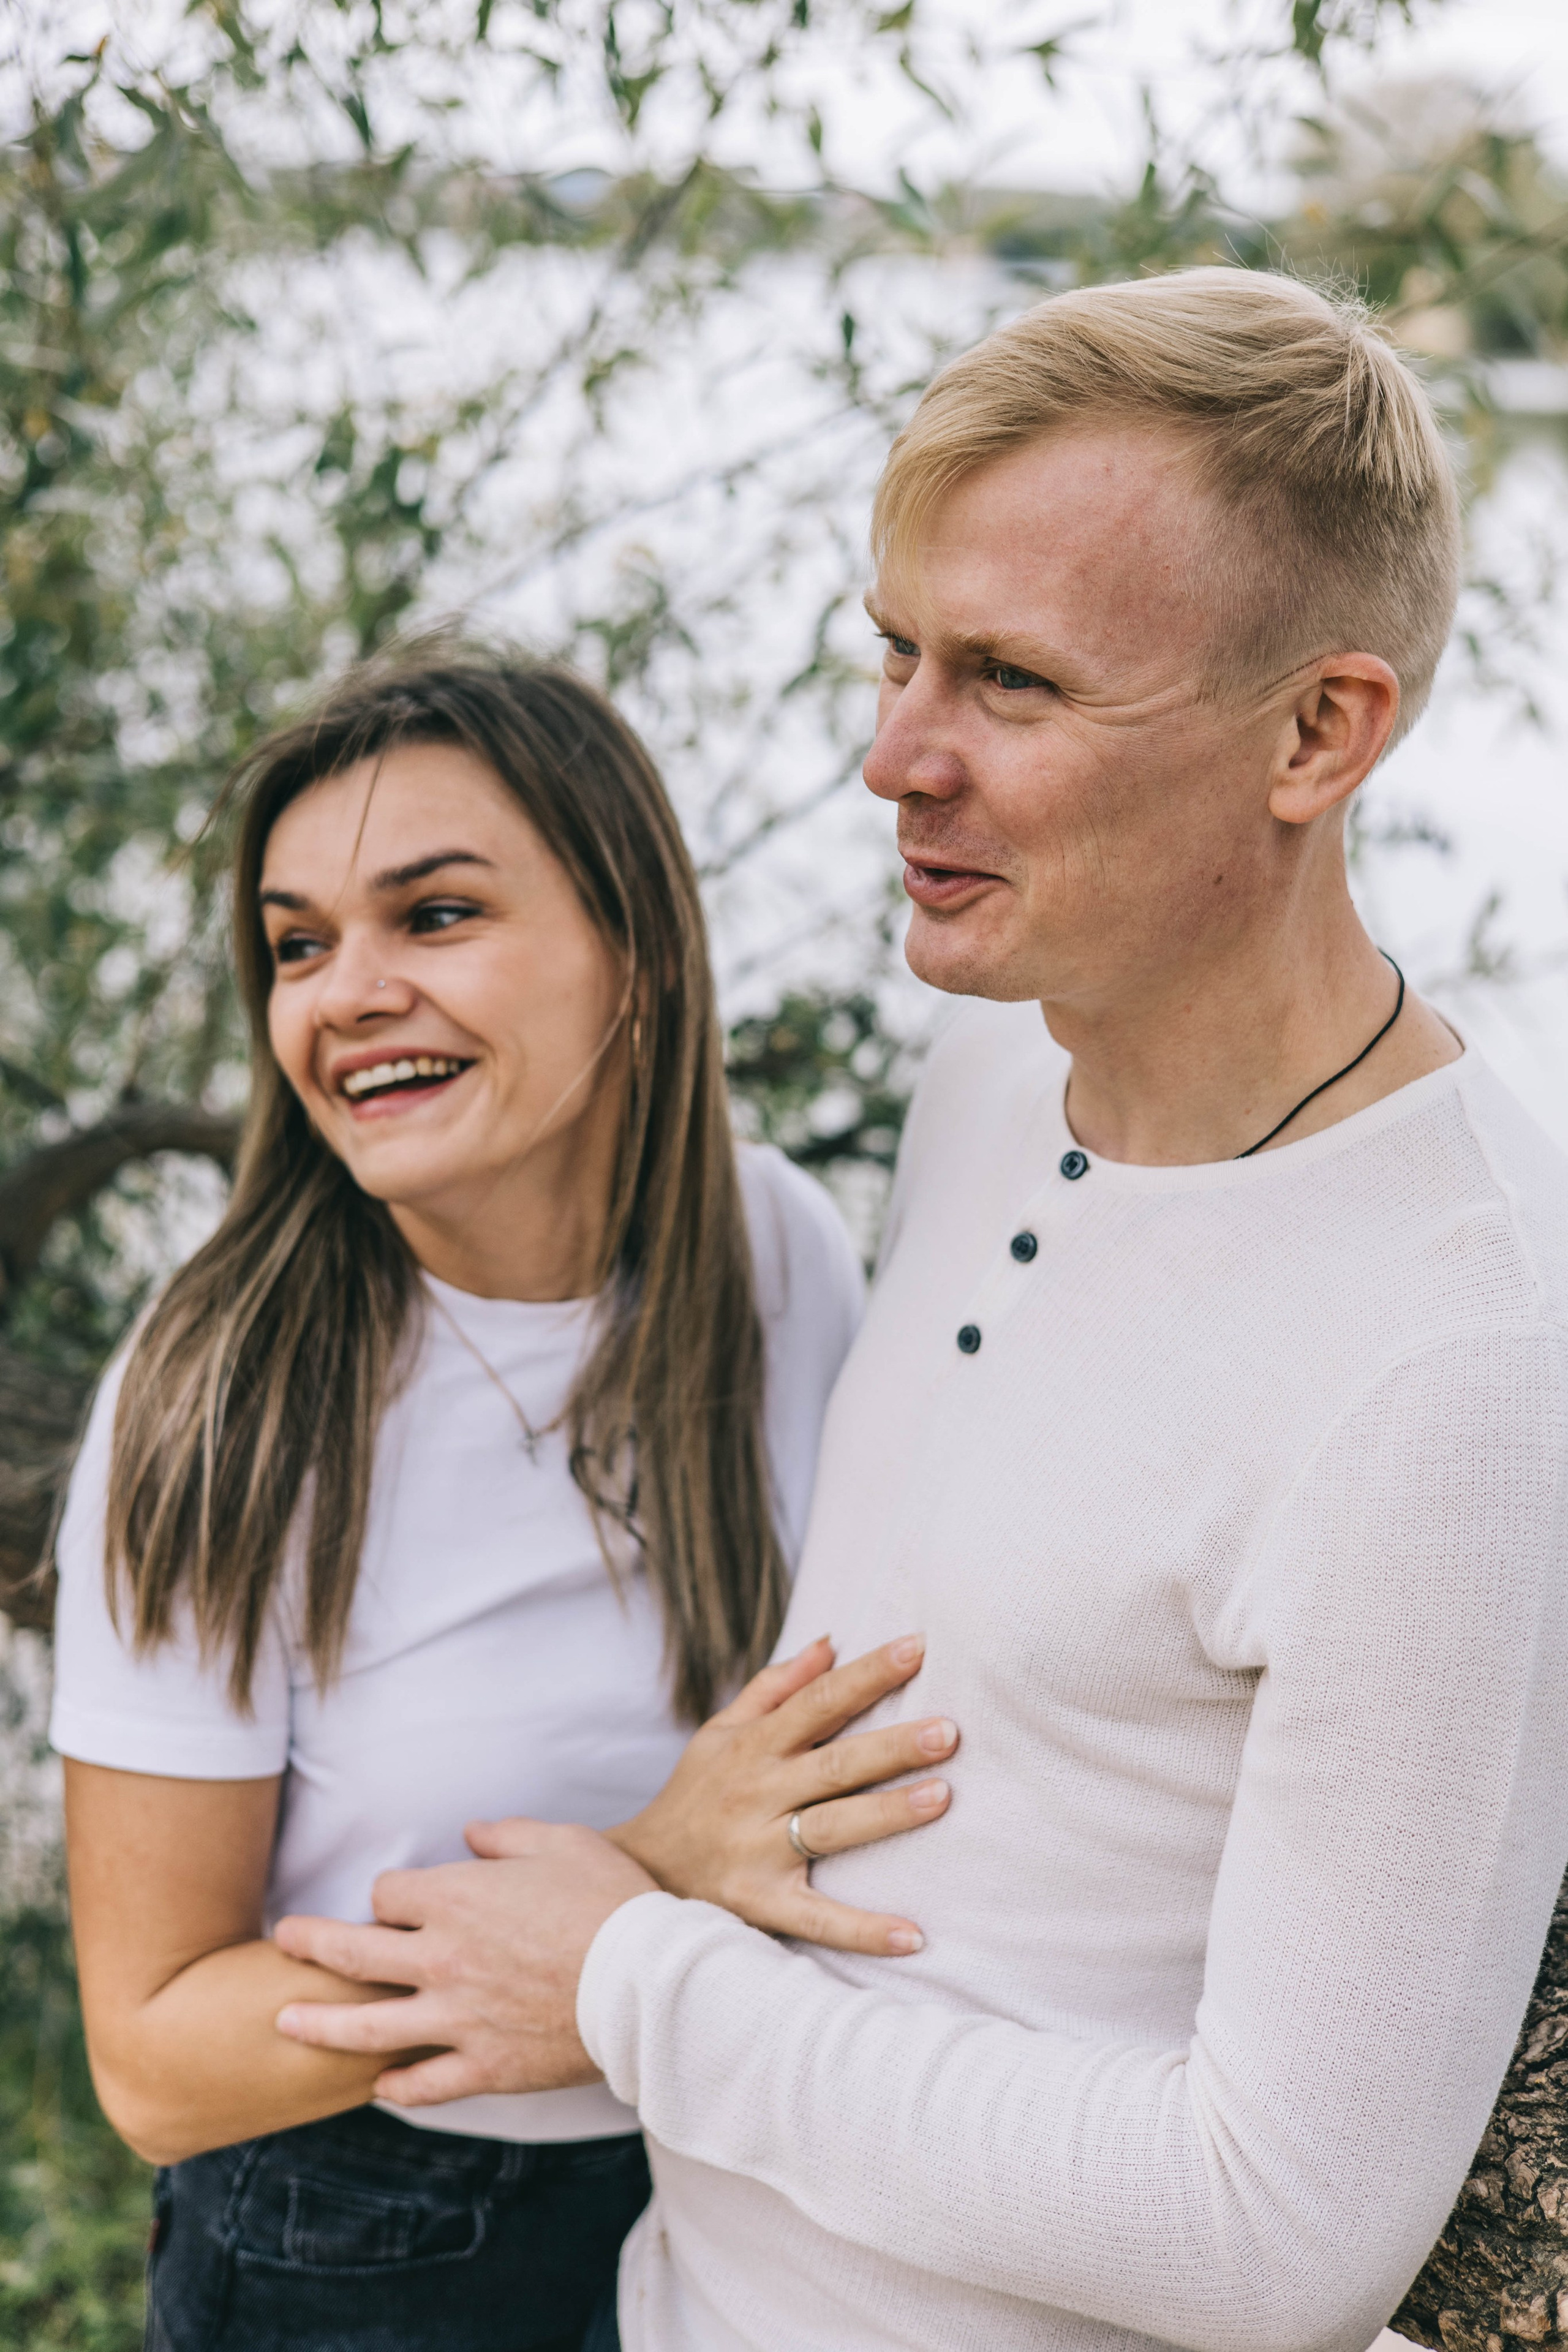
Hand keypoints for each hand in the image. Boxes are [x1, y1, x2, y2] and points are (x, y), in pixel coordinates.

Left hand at [273, 1824, 653, 2105]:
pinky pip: (426, 2083)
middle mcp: (442, 1959)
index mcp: (456, 1899)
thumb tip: (472, 1834)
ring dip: (320, 2022)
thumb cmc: (611, 1901)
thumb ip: (508, 1835)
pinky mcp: (484, 2066)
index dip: (392, 1893)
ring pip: (366, 2026)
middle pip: (353, 1952)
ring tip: (284, 2021)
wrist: (649, 1983)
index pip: (390, 1893)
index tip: (400, 1899)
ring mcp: (457, 2018)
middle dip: (311, 1942)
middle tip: (284, 1940)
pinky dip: (399, 2087)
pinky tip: (380, 2088)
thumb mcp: (563, 1842)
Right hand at [480, 1633, 955, 1959]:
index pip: (818, 1701)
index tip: (916, 1647)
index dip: (866, 1674)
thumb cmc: (693, 1795)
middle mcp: (757, 1793)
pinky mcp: (760, 1905)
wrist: (636, 1873)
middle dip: (892, 1746)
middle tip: (949, 1730)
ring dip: (887, 1814)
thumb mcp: (719, 1732)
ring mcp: (758, 1851)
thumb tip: (828, 1642)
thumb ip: (774, 1689)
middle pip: (835, 1764)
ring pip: (832, 1829)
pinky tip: (914, 1936)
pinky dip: (864, 1931)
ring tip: (942, 1797)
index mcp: (754, 1746)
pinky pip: (818, 1920)